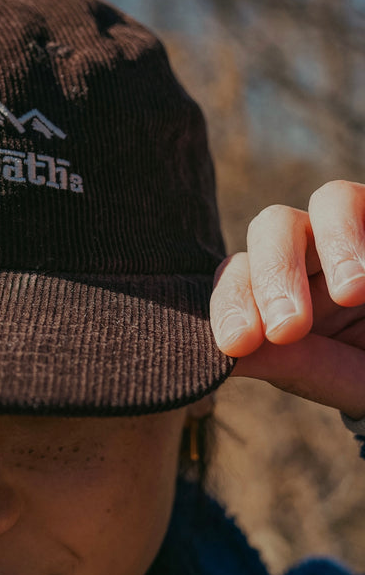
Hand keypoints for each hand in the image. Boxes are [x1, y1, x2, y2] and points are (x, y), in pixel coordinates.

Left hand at [210, 181, 364, 417]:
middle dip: (274, 273)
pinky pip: (362, 200)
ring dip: (335, 242)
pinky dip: (359, 232)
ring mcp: (354, 233)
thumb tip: (224, 356)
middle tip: (289, 327)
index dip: (231, 302)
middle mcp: (316, 253)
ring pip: (328, 201)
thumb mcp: (333, 374)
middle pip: (272, 227)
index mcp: (285, 290)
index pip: (240, 276)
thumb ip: (284, 360)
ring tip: (351, 293)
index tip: (237, 343)